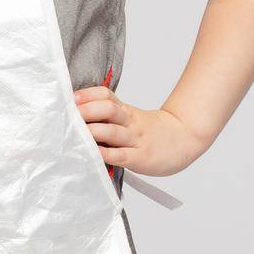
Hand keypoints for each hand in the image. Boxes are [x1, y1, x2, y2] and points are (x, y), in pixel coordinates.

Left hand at [73, 86, 203, 176]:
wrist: (184, 138)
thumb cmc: (151, 131)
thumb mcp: (132, 117)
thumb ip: (110, 116)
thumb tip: (79, 115)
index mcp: (126, 110)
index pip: (106, 95)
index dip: (87, 95)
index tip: (70, 98)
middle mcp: (129, 122)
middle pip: (108, 109)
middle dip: (86, 111)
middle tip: (69, 116)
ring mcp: (135, 140)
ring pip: (112, 132)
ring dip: (92, 131)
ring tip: (75, 134)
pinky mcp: (140, 157)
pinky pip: (120, 155)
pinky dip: (106, 154)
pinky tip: (93, 153)